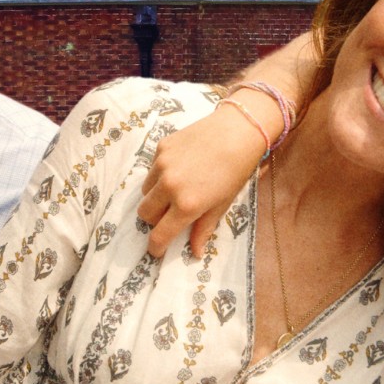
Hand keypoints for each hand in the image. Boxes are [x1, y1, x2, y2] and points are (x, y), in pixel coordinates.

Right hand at [138, 101, 270, 260]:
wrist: (238, 130)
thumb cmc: (236, 170)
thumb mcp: (222, 203)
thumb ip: (204, 228)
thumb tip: (196, 252)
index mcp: (186, 205)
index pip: (159, 235)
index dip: (155, 247)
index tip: (156, 250)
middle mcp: (169, 186)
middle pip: (145, 213)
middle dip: (155, 219)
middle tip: (170, 215)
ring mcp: (162, 165)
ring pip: (145, 191)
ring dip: (156, 196)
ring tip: (177, 188)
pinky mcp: (161, 147)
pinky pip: (152, 169)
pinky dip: (160, 174)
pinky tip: (181, 167)